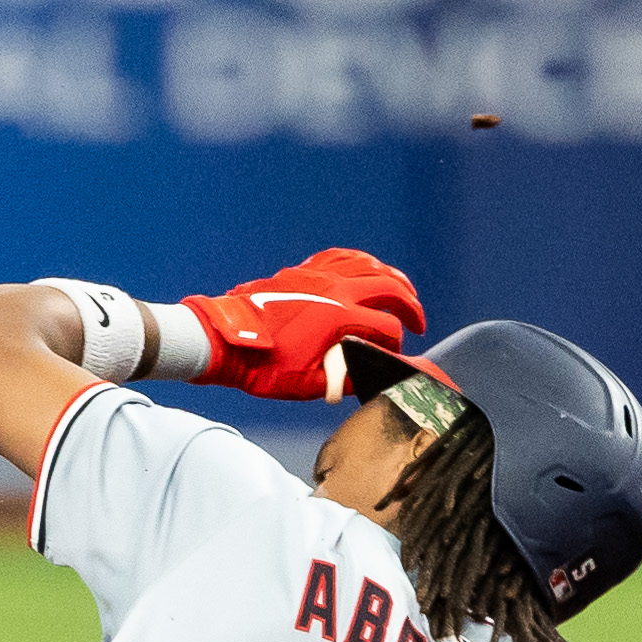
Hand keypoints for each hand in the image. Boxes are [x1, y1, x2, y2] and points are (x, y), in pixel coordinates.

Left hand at [185, 247, 423, 401]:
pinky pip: (341, 257)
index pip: (386, 328)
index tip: (394, 353)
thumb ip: (341, 380)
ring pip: (369, 265)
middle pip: (390, 287)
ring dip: (391, 278)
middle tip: (417, 320)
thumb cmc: (262, 365)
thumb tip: (365, 375)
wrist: (224, 339)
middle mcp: (335, 290)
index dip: (397, 343)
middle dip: (410, 305)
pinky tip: (366, 270)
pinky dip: (360, 261)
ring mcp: (319, 276)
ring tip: (402, 292)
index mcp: (339, 318)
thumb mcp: (306, 384)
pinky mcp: (303, 271)